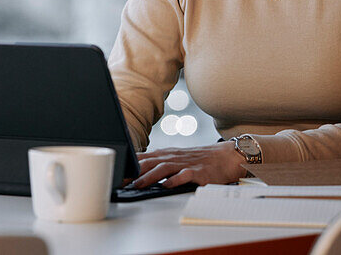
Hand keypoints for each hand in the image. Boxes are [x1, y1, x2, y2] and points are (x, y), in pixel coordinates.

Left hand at [129, 141, 246, 188]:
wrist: (224, 157)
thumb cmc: (197, 159)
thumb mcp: (174, 158)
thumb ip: (157, 163)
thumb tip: (135, 172)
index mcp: (165, 155)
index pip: (143, 158)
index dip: (128, 165)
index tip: (116, 174)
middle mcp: (172, 157)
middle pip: (149, 162)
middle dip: (134, 171)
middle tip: (121, 181)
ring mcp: (185, 164)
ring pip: (163, 168)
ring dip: (149, 176)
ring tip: (138, 184)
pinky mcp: (197, 172)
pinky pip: (184, 175)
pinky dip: (174, 180)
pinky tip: (166, 185)